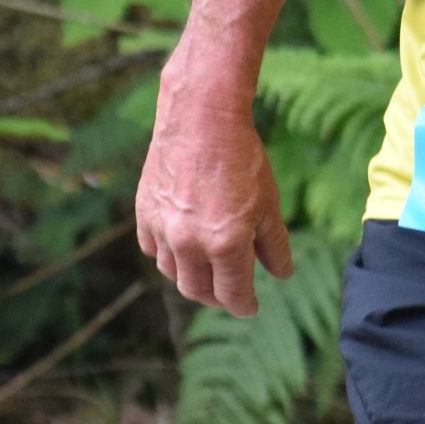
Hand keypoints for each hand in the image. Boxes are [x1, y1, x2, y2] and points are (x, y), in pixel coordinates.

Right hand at [135, 78, 293, 315]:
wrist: (201, 116)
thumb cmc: (242, 157)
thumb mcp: (268, 202)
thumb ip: (274, 244)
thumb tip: (281, 274)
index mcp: (225, 243)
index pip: (232, 294)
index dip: (244, 305)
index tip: (250, 307)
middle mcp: (189, 243)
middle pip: (198, 291)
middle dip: (216, 297)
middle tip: (230, 292)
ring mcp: (163, 228)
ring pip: (173, 273)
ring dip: (191, 277)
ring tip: (207, 269)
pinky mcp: (143, 212)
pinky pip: (153, 248)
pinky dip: (168, 253)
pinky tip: (182, 245)